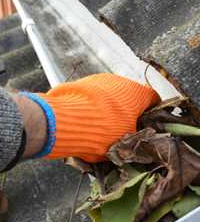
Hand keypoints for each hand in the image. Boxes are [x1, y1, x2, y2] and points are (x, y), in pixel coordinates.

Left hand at [34, 73, 159, 161]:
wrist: (67, 121)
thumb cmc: (103, 132)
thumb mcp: (125, 142)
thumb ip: (134, 136)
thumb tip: (134, 137)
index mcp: (137, 94)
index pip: (153, 98)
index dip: (152, 111)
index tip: (147, 121)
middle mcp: (121, 81)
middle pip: (130, 96)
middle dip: (128, 110)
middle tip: (121, 127)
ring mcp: (100, 79)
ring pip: (111, 94)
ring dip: (109, 106)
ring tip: (100, 123)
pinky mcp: (83, 81)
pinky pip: (94, 93)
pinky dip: (94, 103)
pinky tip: (86, 116)